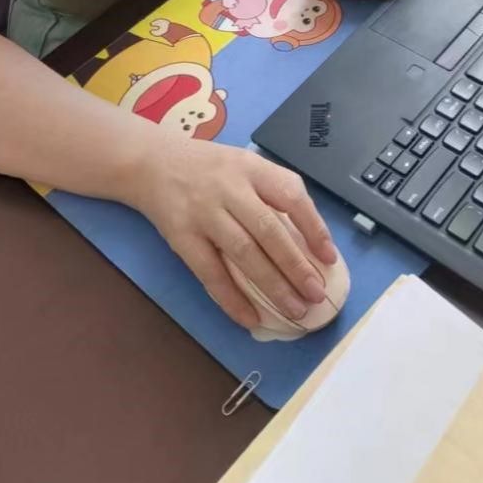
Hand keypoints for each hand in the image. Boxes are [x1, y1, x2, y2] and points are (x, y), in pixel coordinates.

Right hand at [128, 136, 336, 329]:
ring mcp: (204, 213)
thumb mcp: (244, 165)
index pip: (291, 195)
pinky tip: (250, 319)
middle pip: (269, 231)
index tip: (329, 258)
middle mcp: (229, 188)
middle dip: (297, 266)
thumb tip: (309, 240)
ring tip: (294, 310)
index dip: (314, 228)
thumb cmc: (209, 168)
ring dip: (272, 286)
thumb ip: (271, 192)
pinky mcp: (182, 236)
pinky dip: (231, 299)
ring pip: (244, 253)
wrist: (152, 163)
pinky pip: (210, 273)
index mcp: (251, 168)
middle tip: (316, 294)